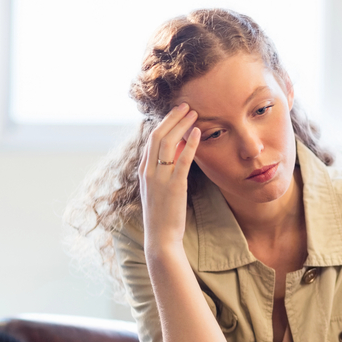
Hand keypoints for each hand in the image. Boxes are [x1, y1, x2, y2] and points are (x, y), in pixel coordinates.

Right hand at [138, 102, 200, 255]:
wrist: (161, 236)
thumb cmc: (163, 214)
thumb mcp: (160, 189)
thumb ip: (165, 171)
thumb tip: (178, 153)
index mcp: (144, 170)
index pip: (151, 139)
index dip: (163, 122)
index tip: (176, 112)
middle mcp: (148, 170)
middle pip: (157, 135)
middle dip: (172, 117)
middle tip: (185, 105)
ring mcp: (160, 177)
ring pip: (168, 143)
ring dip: (181, 125)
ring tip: (193, 113)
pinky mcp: (174, 186)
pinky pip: (182, 160)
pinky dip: (190, 144)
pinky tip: (198, 133)